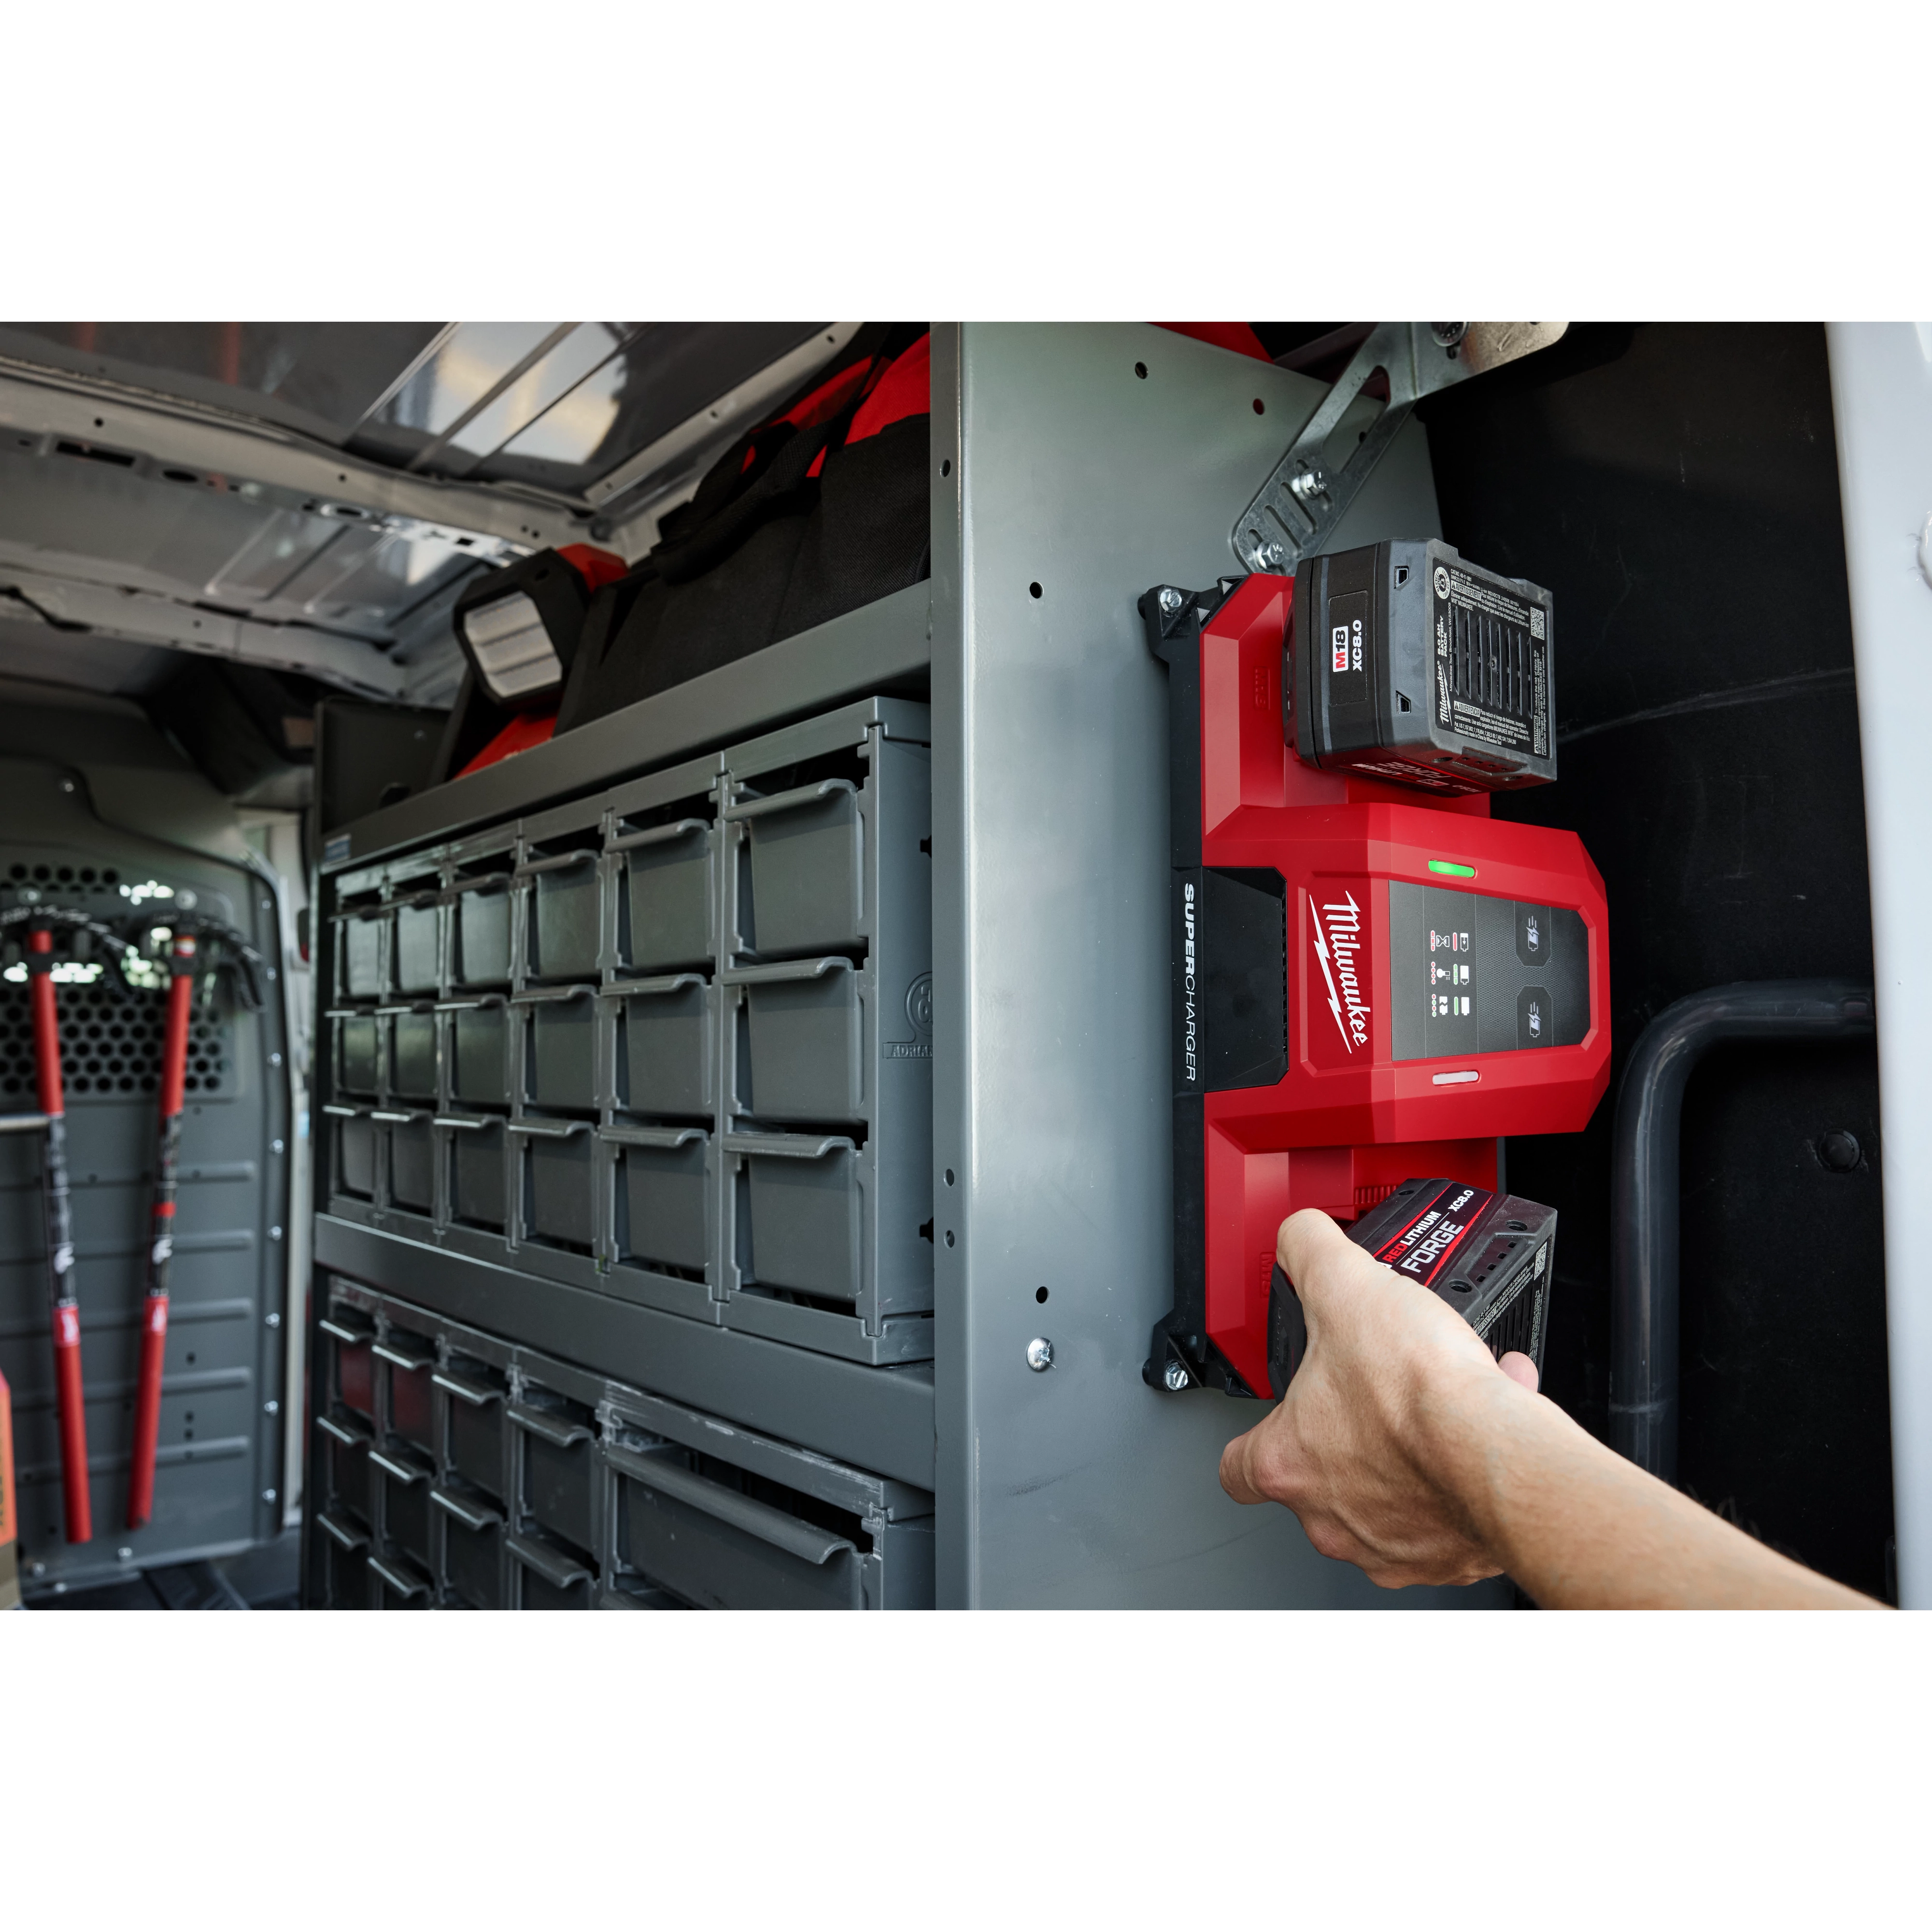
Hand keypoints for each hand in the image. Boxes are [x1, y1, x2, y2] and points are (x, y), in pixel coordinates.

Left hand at [1219, 1208, 1538, 1587]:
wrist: (1501, 1455)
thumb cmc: (1419, 1393)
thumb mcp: (1345, 1285)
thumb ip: (1309, 1252)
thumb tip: (1298, 1235)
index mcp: (1289, 1462)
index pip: (1238, 1468)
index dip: (1255, 1436)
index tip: (1276, 1416)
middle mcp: (1332, 1517)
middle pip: (1322, 1478)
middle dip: (1355, 1431)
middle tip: (1381, 1392)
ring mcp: (1391, 1544)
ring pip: (1392, 1494)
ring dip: (1415, 1446)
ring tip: (1444, 1394)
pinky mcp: (1450, 1555)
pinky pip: (1452, 1509)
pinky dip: (1466, 1463)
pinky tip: (1489, 1409)